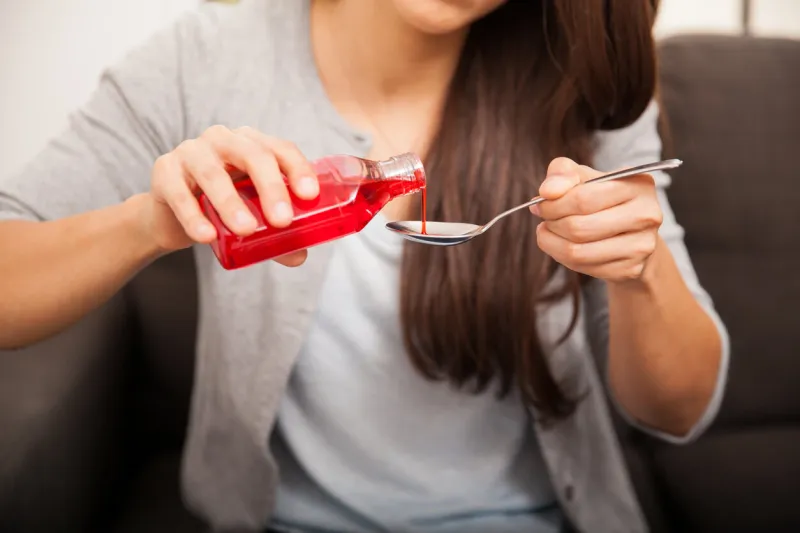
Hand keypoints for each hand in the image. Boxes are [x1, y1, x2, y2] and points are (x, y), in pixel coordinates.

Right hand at [145, 125, 318, 266]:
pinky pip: (179, 193)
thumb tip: (299, 256)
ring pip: (213, 173)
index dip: (298, 168)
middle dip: (271, 187)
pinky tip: (206, 236)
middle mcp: (224, 140)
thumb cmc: (222, 208)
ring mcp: (192, 152)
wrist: (173, 216)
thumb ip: (276, 235)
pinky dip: (193, 216)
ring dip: (231, 203)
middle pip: (252, 155)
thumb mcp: (253, 217)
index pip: (280, 149)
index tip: (310, 195)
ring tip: (246, 230)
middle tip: (282, 220)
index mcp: (252, 144)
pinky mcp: (165, 170)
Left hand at [531, 157, 662, 282]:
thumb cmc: (603, 199)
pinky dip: (563, 257)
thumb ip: (562, 173)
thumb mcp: (583, 176)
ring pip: (577, 251)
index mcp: (638, 184)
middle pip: (578, 227)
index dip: (553, 204)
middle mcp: (647, 214)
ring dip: (552, 242)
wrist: (630, 234)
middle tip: (545, 220)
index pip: (583, 198)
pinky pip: (583, 267)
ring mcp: (642, 245)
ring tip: (549, 232)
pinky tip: (564, 246)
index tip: (541, 205)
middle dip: (552, 224)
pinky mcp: (631, 269)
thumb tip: (548, 191)